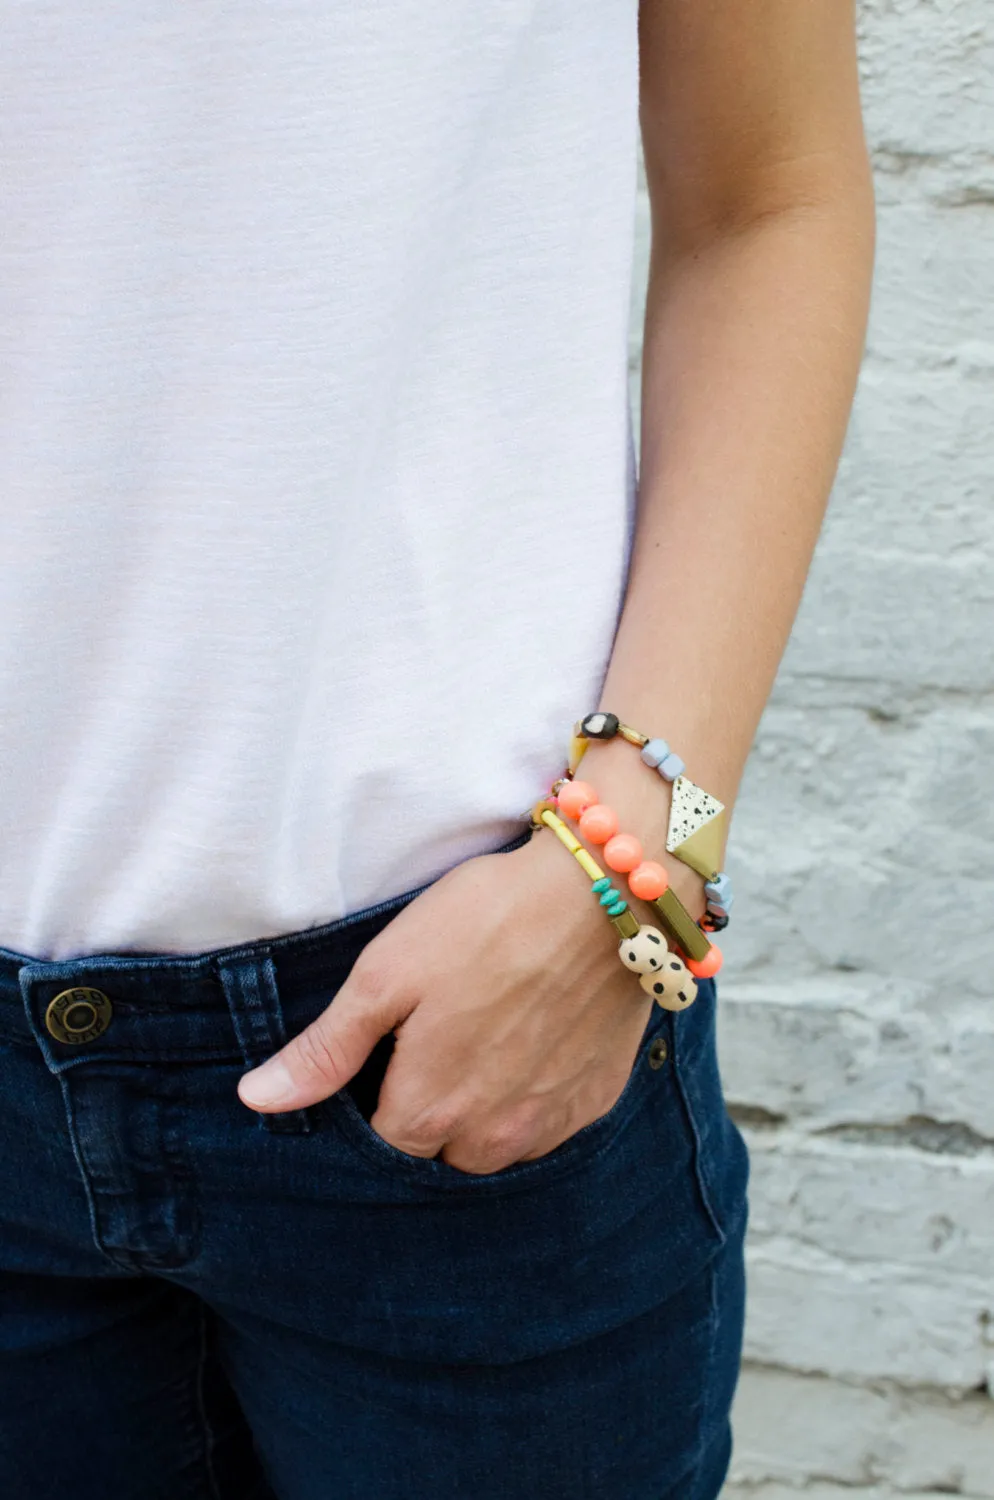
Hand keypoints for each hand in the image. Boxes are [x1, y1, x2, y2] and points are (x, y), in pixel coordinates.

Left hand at [236, 831, 654, 1173]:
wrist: (608, 895)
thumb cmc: (488, 922)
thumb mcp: (387, 973)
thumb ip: (327, 1048)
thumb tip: (257, 1100)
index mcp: (429, 1108)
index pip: (381, 1144)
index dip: (376, 1098)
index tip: (387, 1050)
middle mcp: (492, 1136)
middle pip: (440, 1150)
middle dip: (431, 1109)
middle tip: (438, 1034)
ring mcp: (551, 1122)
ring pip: (497, 1146)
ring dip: (483, 1109)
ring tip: (487, 1034)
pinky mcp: (598, 1098)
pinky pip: (550, 1124)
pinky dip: (535, 1094)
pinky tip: (535, 1036)